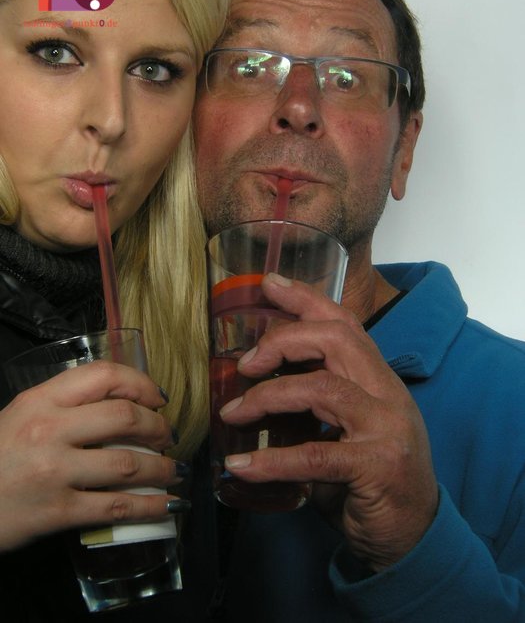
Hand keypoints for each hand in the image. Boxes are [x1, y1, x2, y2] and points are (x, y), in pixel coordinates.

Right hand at [0, 361, 180, 551]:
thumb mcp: (23, 414)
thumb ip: (66, 404)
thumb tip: (125, 403)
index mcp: (41, 399)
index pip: (104, 375)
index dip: (141, 383)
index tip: (159, 398)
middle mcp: (49, 430)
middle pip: (125, 417)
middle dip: (158, 427)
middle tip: (169, 436)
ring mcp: (53, 471)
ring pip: (128, 463)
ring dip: (163, 468)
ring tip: (175, 471)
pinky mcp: (56, 512)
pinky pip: (116, 507)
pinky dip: (151, 506)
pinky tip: (168, 506)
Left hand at [220, 273, 438, 571]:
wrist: (412, 535)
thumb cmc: (371, 478)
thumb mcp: (347, 429)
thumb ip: (316, 402)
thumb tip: (258, 384)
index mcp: (379, 379)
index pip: (344, 324)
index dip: (306, 299)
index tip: (268, 283)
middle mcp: (387, 394)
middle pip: (336, 339)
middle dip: (283, 340)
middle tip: (246, 362)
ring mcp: (386, 427)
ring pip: (322, 387)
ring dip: (268, 396)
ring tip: (233, 412)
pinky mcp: (377, 466)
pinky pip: (314, 454)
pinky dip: (272, 458)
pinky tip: (242, 465)